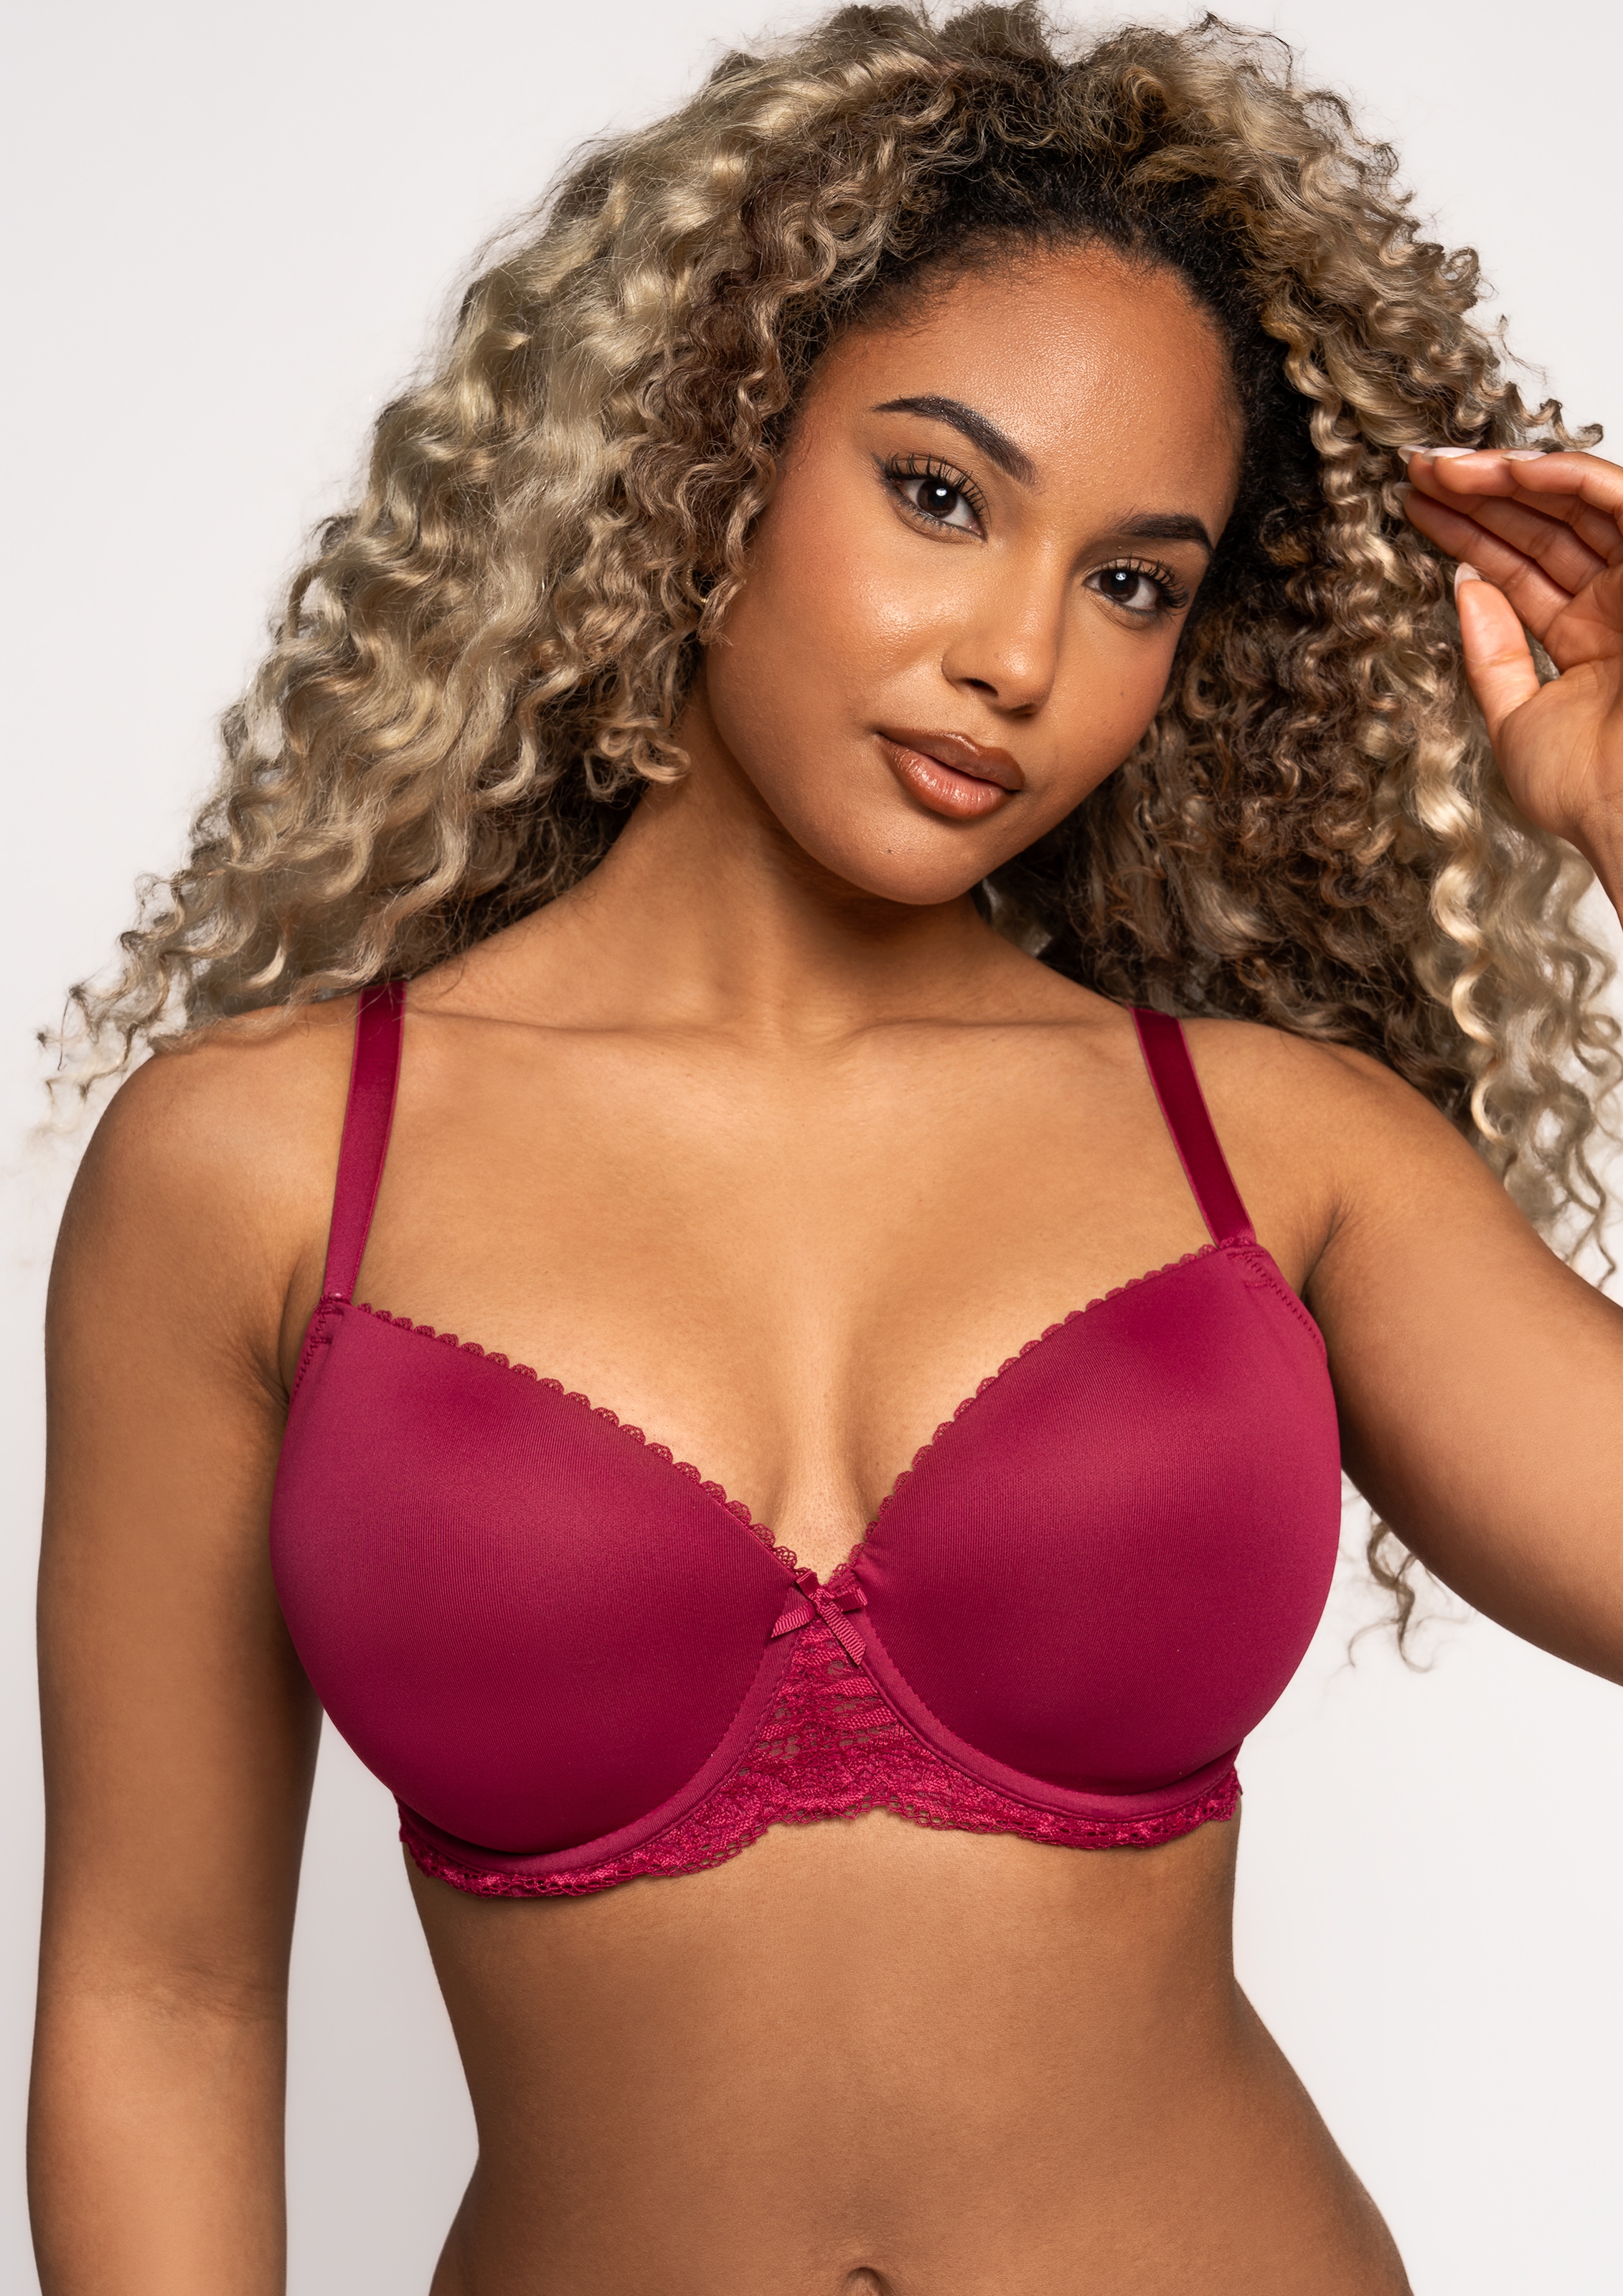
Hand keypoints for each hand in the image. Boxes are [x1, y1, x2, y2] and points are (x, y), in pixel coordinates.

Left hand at [1401, 448, 1622, 885]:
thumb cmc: (1590, 788)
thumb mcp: (1516, 719)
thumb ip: (1491, 655)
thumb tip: (1464, 590)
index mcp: (1592, 640)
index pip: (1522, 571)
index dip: (1469, 537)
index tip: (1417, 512)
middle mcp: (1621, 603)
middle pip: (1542, 528)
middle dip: (1477, 497)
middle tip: (1417, 473)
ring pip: (1571, 504)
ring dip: (1504, 479)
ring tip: (1440, 467)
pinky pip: (1613, 495)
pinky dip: (1561, 475)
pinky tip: (1503, 469)